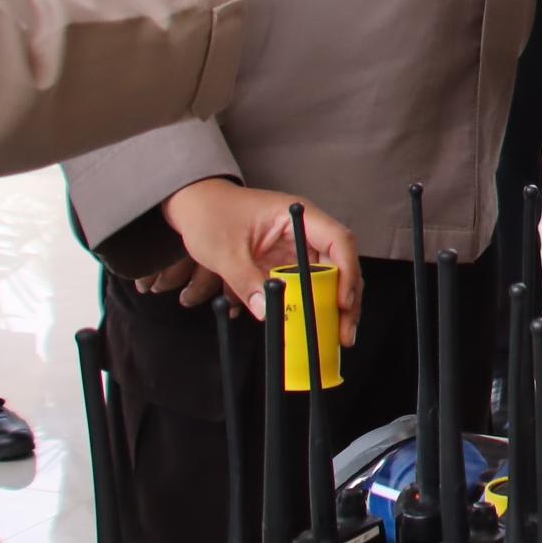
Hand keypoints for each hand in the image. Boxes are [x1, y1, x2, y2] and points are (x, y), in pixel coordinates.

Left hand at [156, 179, 361, 334]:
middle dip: (347, 299)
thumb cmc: (209, 214)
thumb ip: (245, 281)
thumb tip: (266, 312)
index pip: (338, 241)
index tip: (342, 303)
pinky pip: (304, 286)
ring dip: (331, 308)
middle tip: (344, 332)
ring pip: (327, 279)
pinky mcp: (284, 263)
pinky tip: (310, 328)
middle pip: (340, 264)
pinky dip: (309, 307)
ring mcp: (295, 248)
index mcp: (297, 216)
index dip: (347, 272)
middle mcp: (304, 232)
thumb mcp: (224, 250)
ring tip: (333, 336)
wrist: (193, 205)